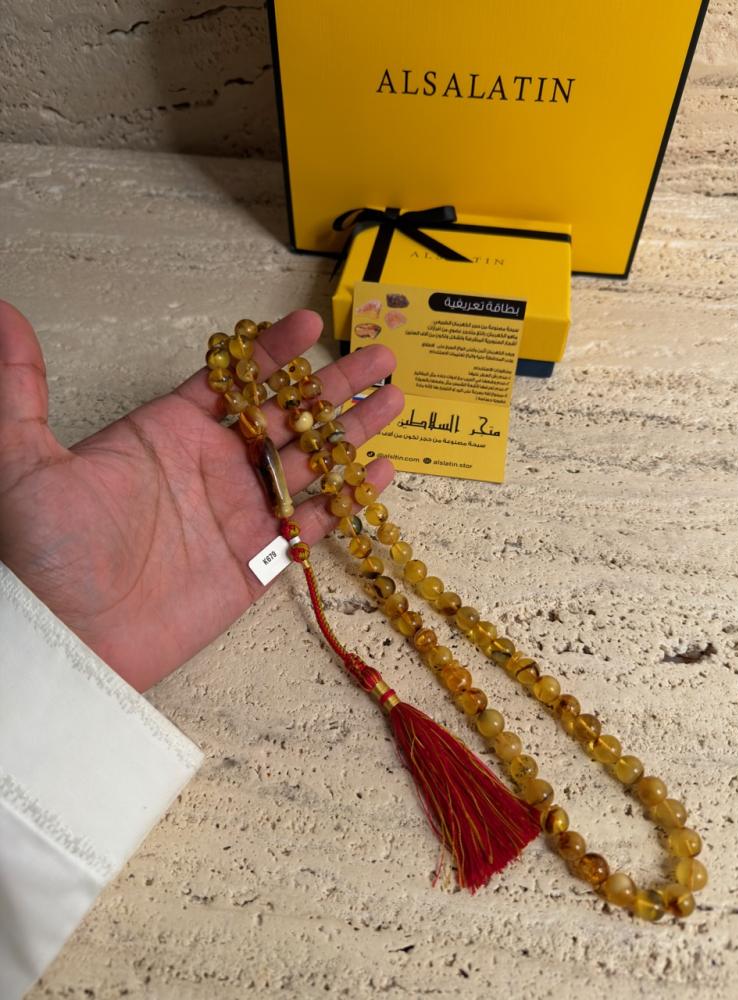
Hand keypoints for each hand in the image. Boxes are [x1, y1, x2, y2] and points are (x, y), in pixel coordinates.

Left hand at [0, 302, 402, 690]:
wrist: (66, 643)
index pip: (232, 379)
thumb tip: (2, 315)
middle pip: (286, 416)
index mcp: (166, 433)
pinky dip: (346, 501)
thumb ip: (20, 388)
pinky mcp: (254, 564)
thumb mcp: (24, 463)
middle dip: (333, 386)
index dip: (272, 352)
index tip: (308, 324)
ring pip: (308, 464)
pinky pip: (310, 525)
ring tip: (392, 401)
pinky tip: (378, 475)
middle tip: (378, 358)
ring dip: (351, 433)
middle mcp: (209, 468)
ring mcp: (236, 515)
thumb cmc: (42, 556)